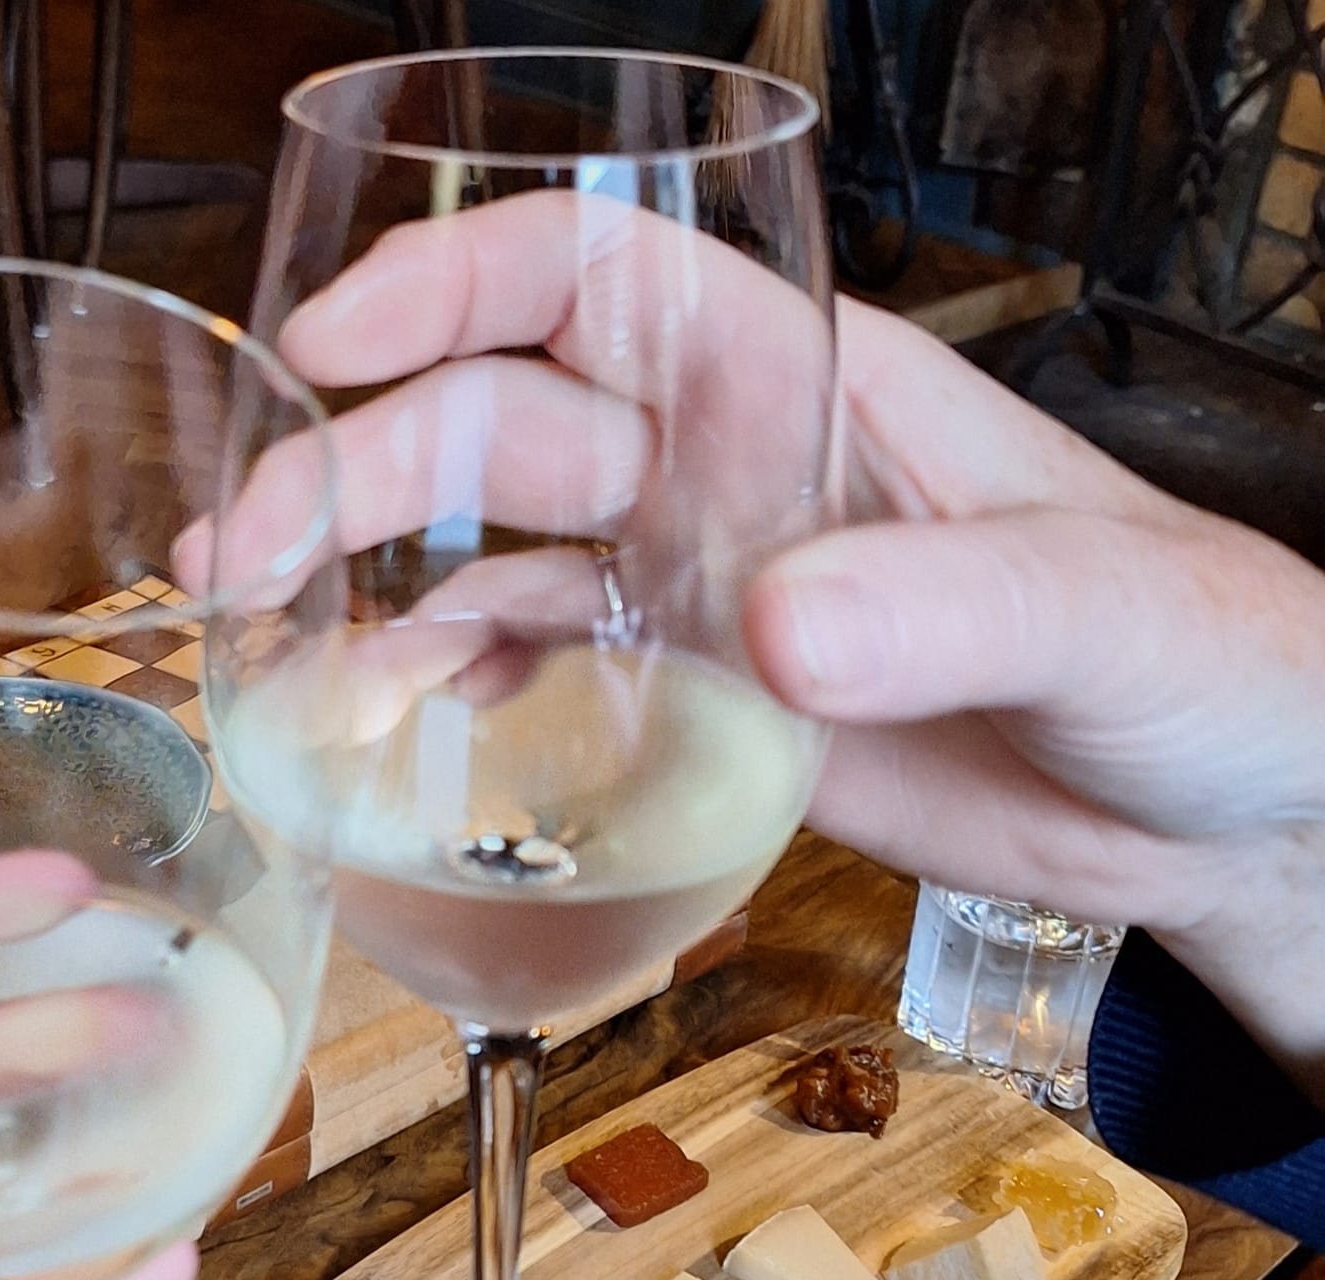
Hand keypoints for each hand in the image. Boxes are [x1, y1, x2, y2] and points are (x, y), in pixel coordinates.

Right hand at [228, 191, 1324, 1091]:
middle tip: (251, 545)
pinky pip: (535, 669)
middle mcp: (724, 471)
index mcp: (806, 385)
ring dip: (369, 578)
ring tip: (262, 632)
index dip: (458, 282)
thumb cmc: (1200, 657)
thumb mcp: (1104, 608)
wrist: (1215, 812)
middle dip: (363, 464)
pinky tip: (383, 720)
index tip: (342, 338)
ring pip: (489, 549)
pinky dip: (445, 683)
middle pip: (502, 423)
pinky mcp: (691, 703)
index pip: (601, 277)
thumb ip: (958, 604)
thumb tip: (779, 625)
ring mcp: (694, 589)